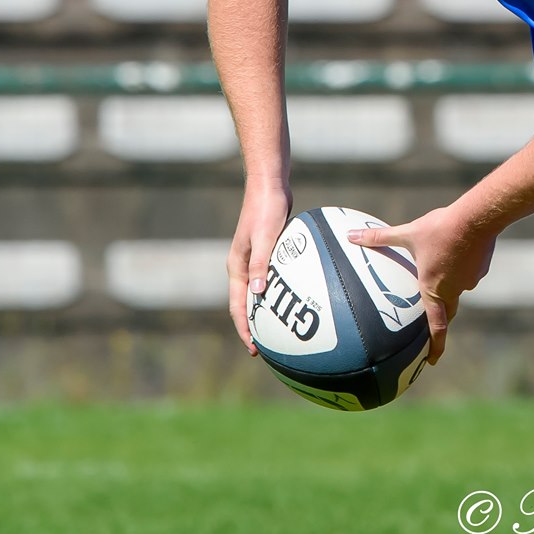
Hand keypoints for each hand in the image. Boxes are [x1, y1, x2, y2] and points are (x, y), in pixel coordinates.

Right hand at [228, 182, 293, 353]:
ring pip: (258, 293)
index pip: (238, 306)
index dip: (244, 329)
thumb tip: (258, 294)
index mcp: (237, 267)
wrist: (269, 185)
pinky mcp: (268, 252)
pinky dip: (278, 293)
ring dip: (264, 312)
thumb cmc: (267, 209)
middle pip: (245, 304)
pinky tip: (297, 298)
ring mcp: (254, 260)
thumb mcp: (265, 237)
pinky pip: (271, 279)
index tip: (254, 349)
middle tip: (267, 349)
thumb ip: (260, 264)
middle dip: (253, 328)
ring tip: (280, 331)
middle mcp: (243, 266)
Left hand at [348, 205, 496, 363]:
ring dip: (449, 285)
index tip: (431, 360)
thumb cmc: (440, 228)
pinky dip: (461, 268)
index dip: (434, 346)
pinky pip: (468, 273)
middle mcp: (452, 289)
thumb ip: (379, 238)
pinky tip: (458, 251)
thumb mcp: (408, 233)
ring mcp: (469, 280)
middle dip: (440, 320)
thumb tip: (351, 237)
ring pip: (457, 289)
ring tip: (443, 268)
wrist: (475, 219)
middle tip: (433, 325)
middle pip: (447, 311)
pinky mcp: (480, 269)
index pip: (435, 326)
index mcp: (432, 288)